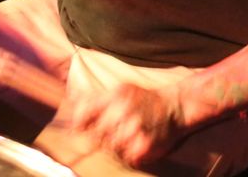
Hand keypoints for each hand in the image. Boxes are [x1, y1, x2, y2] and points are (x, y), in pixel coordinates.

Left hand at [69, 83, 185, 167]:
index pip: (84, 113)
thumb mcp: (122, 89)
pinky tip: (137, 142)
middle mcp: (124, 109)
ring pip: (110, 148)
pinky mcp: (143, 145)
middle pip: (96, 135)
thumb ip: (97, 99)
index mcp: (116, 94)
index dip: (79, 124)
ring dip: (117, 146)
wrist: (176, 106)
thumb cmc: (145, 99)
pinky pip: (125, 157)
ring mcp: (134, 128)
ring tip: (129, 135)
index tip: (79, 129)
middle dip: (103, 136)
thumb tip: (71, 111)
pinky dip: (129, 154)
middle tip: (116, 130)